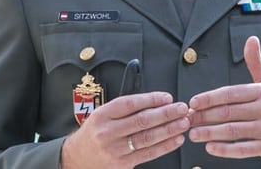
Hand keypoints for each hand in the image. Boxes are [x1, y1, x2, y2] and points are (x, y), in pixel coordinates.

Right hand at [61, 92, 189, 168]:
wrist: (77, 158)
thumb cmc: (95, 132)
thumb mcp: (103, 114)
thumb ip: (127, 108)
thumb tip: (158, 102)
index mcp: (103, 115)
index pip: (130, 104)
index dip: (151, 100)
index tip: (168, 97)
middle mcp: (107, 132)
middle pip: (141, 121)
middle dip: (166, 114)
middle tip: (181, 108)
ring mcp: (115, 150)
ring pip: (147, 138)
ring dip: (169, 130)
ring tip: (183, 122)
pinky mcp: (122, 165)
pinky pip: (147, 154)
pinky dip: (164, 146)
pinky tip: (176, 139)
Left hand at [187, 36, 260, 163]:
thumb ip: (256, 62)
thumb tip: (251, 39)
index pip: (231, 93)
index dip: (211, 98)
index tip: (194, 102)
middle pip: (229, 112)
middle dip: (205, 116)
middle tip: (188, 119)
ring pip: (233, 131)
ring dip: (210, 133)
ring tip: (194, 134)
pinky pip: (243, 149)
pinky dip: (225, 150)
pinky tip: (211, 147)